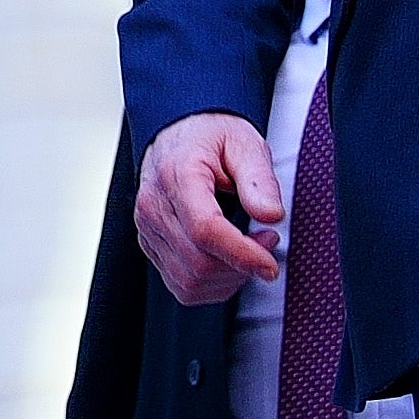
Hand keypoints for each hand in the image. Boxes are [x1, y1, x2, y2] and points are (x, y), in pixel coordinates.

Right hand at [134, 113, 281, 306]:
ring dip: (229, 279)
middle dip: (242, 265)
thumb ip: (259, 179)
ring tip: (250, 251)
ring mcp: (148, 229)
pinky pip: (182, 285)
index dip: (241, 254)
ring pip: (190, 282)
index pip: (204, 230)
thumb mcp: (244, 143)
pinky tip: (229, 262)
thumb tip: (271, 215)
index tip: (270, 263)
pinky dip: (213, 285)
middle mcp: (154, 207)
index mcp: (177, 176)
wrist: (178, 133)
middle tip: (267, 242)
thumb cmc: (211, 136)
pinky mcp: (150, 246)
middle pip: (198, 262)